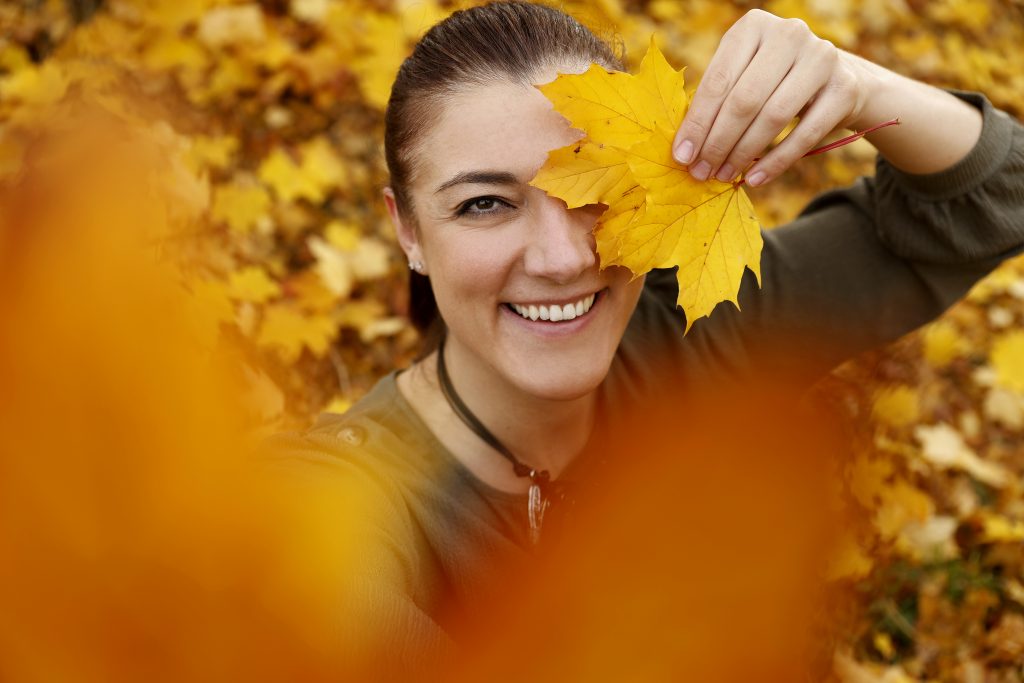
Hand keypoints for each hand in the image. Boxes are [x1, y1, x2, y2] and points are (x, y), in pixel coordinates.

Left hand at [672, 9, 866, 186]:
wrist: (836, 79)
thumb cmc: (772, 82)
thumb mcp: (742, 76)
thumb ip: (716, 101)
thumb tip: (684, 150)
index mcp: (753, 26)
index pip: (718, 80)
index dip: (697, 122)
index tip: (681, 156)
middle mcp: (790, 34)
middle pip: (744, 99)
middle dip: (718, 142)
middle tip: (702, 171)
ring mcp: (822, 58)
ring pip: (774, 116)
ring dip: (744, 153)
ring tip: (724, 176)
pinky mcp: (845, 88)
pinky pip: (805, 134)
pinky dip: (777, 161)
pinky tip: (755, 178)